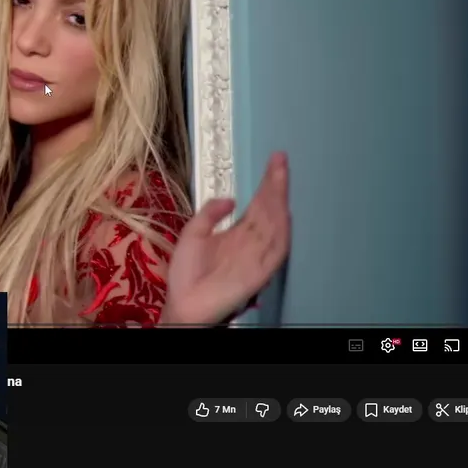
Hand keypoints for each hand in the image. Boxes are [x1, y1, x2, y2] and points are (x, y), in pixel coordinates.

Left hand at [164, 151, 290, 324]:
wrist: (183, 305)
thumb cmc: (187, 278)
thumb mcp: (193, 233)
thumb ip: (210, 212)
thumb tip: (231, 197)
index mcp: (238, 234)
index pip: (258, 204)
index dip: (267, 183)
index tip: (275, 162)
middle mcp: (251, 243)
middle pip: (269, 210)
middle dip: (275, 185)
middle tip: (280, 162)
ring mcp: (257, 256)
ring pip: (274, 225)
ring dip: (278, 202)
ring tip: (280, 179)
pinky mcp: (259, 272)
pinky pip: (274, 251)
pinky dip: (280, 233)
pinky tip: (284, 213)